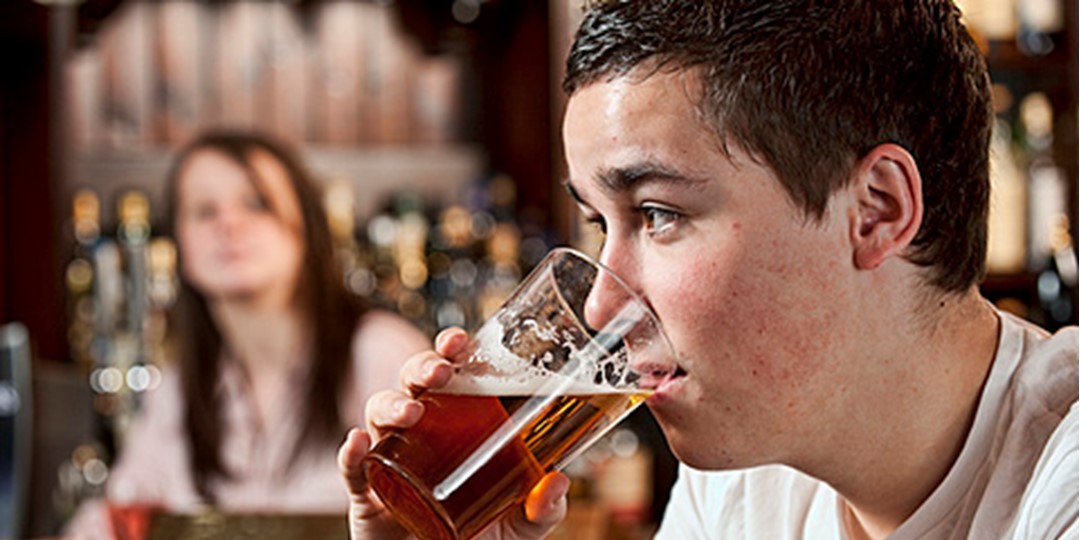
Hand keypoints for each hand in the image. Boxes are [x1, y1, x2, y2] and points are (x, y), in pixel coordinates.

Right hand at [339, 328, 570, 539]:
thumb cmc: (478, 536)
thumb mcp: (520, 524)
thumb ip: (541, 507)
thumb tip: (558, 481)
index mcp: (455, 425)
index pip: (450, 376)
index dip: (450, 352)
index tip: (462, 341)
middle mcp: (420, 433)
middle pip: (412, 384)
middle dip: (422, 368)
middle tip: (441, 371)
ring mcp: (390, 459)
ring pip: (378, 414)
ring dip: (392, 405)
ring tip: (412, 412)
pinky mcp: (366, 493)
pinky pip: (353, 468)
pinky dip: (350, 453)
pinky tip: (359, 442)